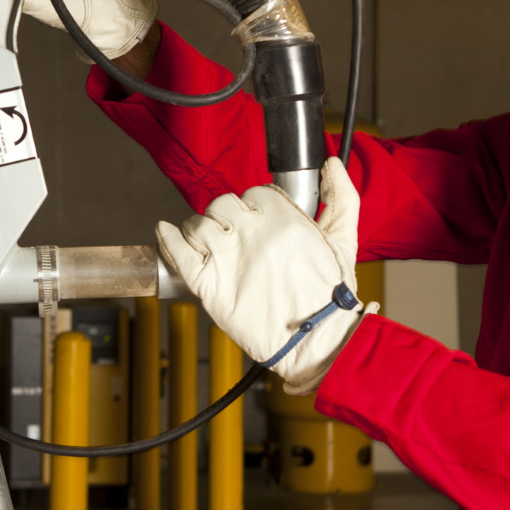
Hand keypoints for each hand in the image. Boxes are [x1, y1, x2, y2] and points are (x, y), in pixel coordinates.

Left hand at [155, 159, 376, 393]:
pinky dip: (168, 239)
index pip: (253, 194)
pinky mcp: (209, 285)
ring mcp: (227, 257)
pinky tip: (165, 231)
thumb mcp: (345, 241)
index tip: (255, 223)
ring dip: (199, 231)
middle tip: (232, 237)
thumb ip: (341, 199)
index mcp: (283, 217)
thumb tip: (332, 166)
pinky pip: (179, 252)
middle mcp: (251, 232)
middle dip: (224, 217)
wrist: (317, 342)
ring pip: (198, 225)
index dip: (252, 208)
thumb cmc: (331, 297)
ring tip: (209, 245)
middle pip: (221, 205)